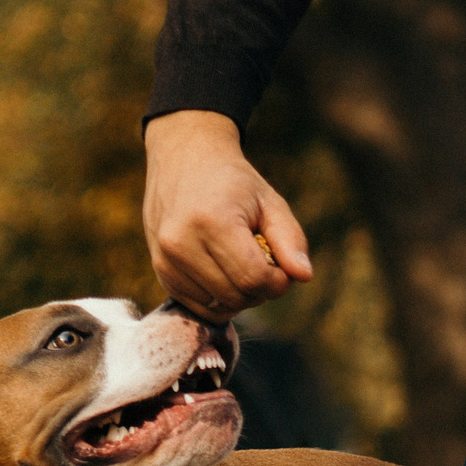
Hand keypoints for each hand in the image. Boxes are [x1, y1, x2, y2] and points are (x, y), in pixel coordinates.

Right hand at [141, 110, 313, 318]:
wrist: (184, 158)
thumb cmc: (233, 182)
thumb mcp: (270, 202)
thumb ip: (291, 239)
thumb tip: (304, 276)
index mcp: (212, 221)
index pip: (254, 279)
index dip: (278, 282)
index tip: (282, 267)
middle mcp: (181, 243)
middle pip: (236, 297)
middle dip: (260, 289)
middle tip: (262, 261)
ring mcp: (165, 259)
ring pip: (218, 307)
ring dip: (239, 296)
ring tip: (240, 263)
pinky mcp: (160, 271)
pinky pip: (200, 307)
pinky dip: (219, 298)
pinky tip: (223, 271)